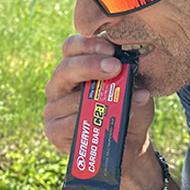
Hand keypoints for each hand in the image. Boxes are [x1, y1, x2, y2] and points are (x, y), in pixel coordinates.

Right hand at [44, 35, 154, 175]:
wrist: (130, 144)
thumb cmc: (130, 109)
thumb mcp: (136, 89)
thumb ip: (131, 76)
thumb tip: (129, 69)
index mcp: (76, 67)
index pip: (72, 47)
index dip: (88, 45)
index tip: (111, 50)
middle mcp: (60, 85)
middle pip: (65, 69)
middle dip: (90, 66)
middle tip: (114, 67)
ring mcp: (53, 108)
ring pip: (69, 99)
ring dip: (99, 101)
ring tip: (125, 103)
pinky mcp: (53, 131)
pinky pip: (67, 124)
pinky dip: (89, 123)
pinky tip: (108, 123)